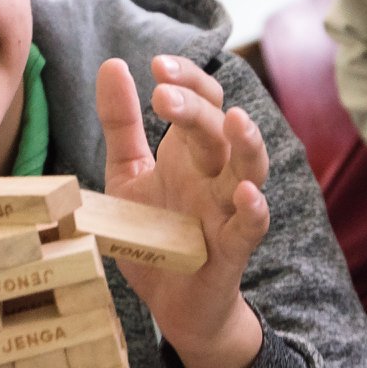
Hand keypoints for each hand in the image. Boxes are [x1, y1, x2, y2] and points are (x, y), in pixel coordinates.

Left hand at [96, 55, 269, 367]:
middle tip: (163, 95)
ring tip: (236, 120)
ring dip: (247, 145)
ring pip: (250, 170)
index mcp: (189, 151)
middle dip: (196, 107)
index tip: (157, 64)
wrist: (171, 303)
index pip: (203, 99)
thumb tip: (112, 64)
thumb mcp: (127, 175)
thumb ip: (120, 124)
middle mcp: (213, 174)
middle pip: (219, 129)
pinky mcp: (231, 250)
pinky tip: (246, 193)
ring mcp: (226, 211)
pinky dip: (254, 209)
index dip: (187, 77)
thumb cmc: (154, 233)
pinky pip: (250, 227)